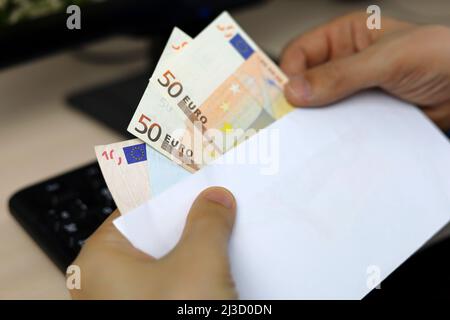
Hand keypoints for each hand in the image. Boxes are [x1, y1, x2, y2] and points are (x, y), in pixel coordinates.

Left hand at [70, 187, 236, 298]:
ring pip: (169, 259)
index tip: (201, 176)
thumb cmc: (176, 319)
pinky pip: (175, 282)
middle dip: (191, 217)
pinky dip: (197, 269)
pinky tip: (223, 260)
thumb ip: (208, 222)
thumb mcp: (198, 263)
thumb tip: (217, 199)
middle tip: (221, 199)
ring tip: (228, 224)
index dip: (172, 188)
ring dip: (198, 244)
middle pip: (155, 232)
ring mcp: (129, 300)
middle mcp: (109, 279)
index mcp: (102, 258)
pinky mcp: (153, 310)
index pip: (138, 205)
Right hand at [281, 12, 449, 129]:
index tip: (283, 99)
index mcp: (346, 36)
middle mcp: (346, 63)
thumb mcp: (388, 60)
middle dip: (299, 101)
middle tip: (291, 122)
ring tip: (313, 135)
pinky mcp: (364, 116)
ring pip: (321, 107)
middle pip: (306, 82)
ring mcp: (355, 92)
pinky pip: (340, 125)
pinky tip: (334, 142)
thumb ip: (341, 74)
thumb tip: (297, 90)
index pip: (301, 53)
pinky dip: (334, 135)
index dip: (288, 74)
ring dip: (317, 121)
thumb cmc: (443, 58)